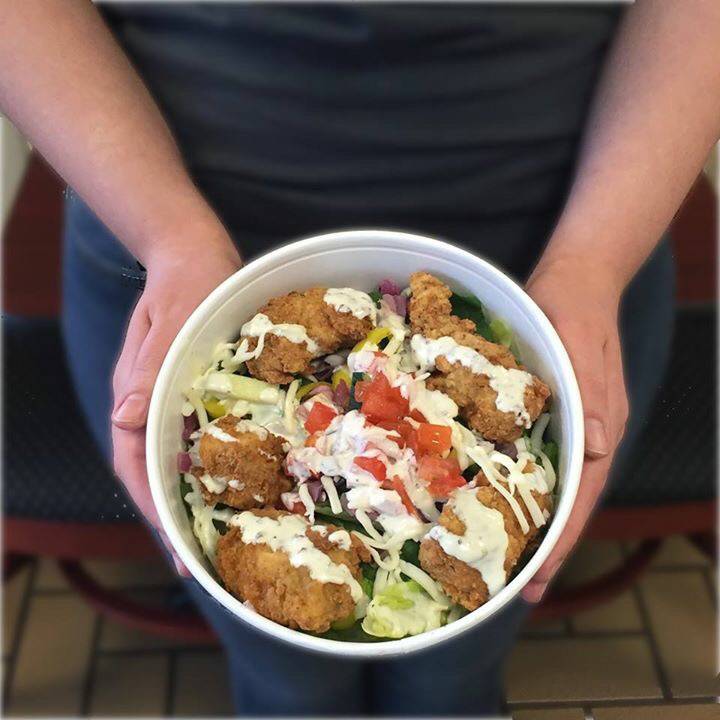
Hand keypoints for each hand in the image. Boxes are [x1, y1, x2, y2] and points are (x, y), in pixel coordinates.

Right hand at [111, 235, 241, 574]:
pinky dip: (210, 464)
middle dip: (173, 515)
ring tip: (219, 533)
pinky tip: (236, 481)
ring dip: (191, 495)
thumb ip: (149, 365)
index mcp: (136, 391)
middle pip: (154, 470)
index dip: (152, 505)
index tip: (175, 544)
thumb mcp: (169, 319)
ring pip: (175, 457)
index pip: (135, 462)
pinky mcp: (194, 389)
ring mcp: (171, 397)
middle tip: (201, 558)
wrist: (192, 253)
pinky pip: (197, 434)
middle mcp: (149, 402)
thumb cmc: (186, 281)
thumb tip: (125, 416)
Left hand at [522, 255, 628, 601]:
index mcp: (601, 426)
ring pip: (551, 486)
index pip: (582, 496)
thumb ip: (592, 392)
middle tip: (512, 589)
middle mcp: (587, 434)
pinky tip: (494, 502)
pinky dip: (519, 488)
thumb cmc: (575, 307)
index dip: (560, 540)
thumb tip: (598, 446)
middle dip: (544, 547)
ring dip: (530, 524)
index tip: (537, 579)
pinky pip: (534, 459)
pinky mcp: (548, 413)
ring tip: (500, 561)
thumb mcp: (582, 343)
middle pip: (567, 502)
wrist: (575, 278)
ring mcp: (569, 426)